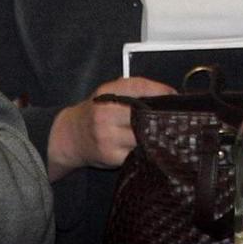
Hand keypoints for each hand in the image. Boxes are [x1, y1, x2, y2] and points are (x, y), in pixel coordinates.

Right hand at [46, 77, 175, 178]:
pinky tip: (150, 146)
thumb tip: (169, 94)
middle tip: (173, 118)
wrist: (69, 136)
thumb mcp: (108, 94)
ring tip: (164, 133)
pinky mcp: (112, 156)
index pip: (139, 87)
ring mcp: (108, 137)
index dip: (160, 90)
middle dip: (161, 117)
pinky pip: (138, 152)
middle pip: (145, 114)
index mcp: (107, 94)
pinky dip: (147, 149)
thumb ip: (134, 90)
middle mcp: (106, 114)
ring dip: (157, 135)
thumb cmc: (95, 112)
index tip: (173, 95)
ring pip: (144, 136)